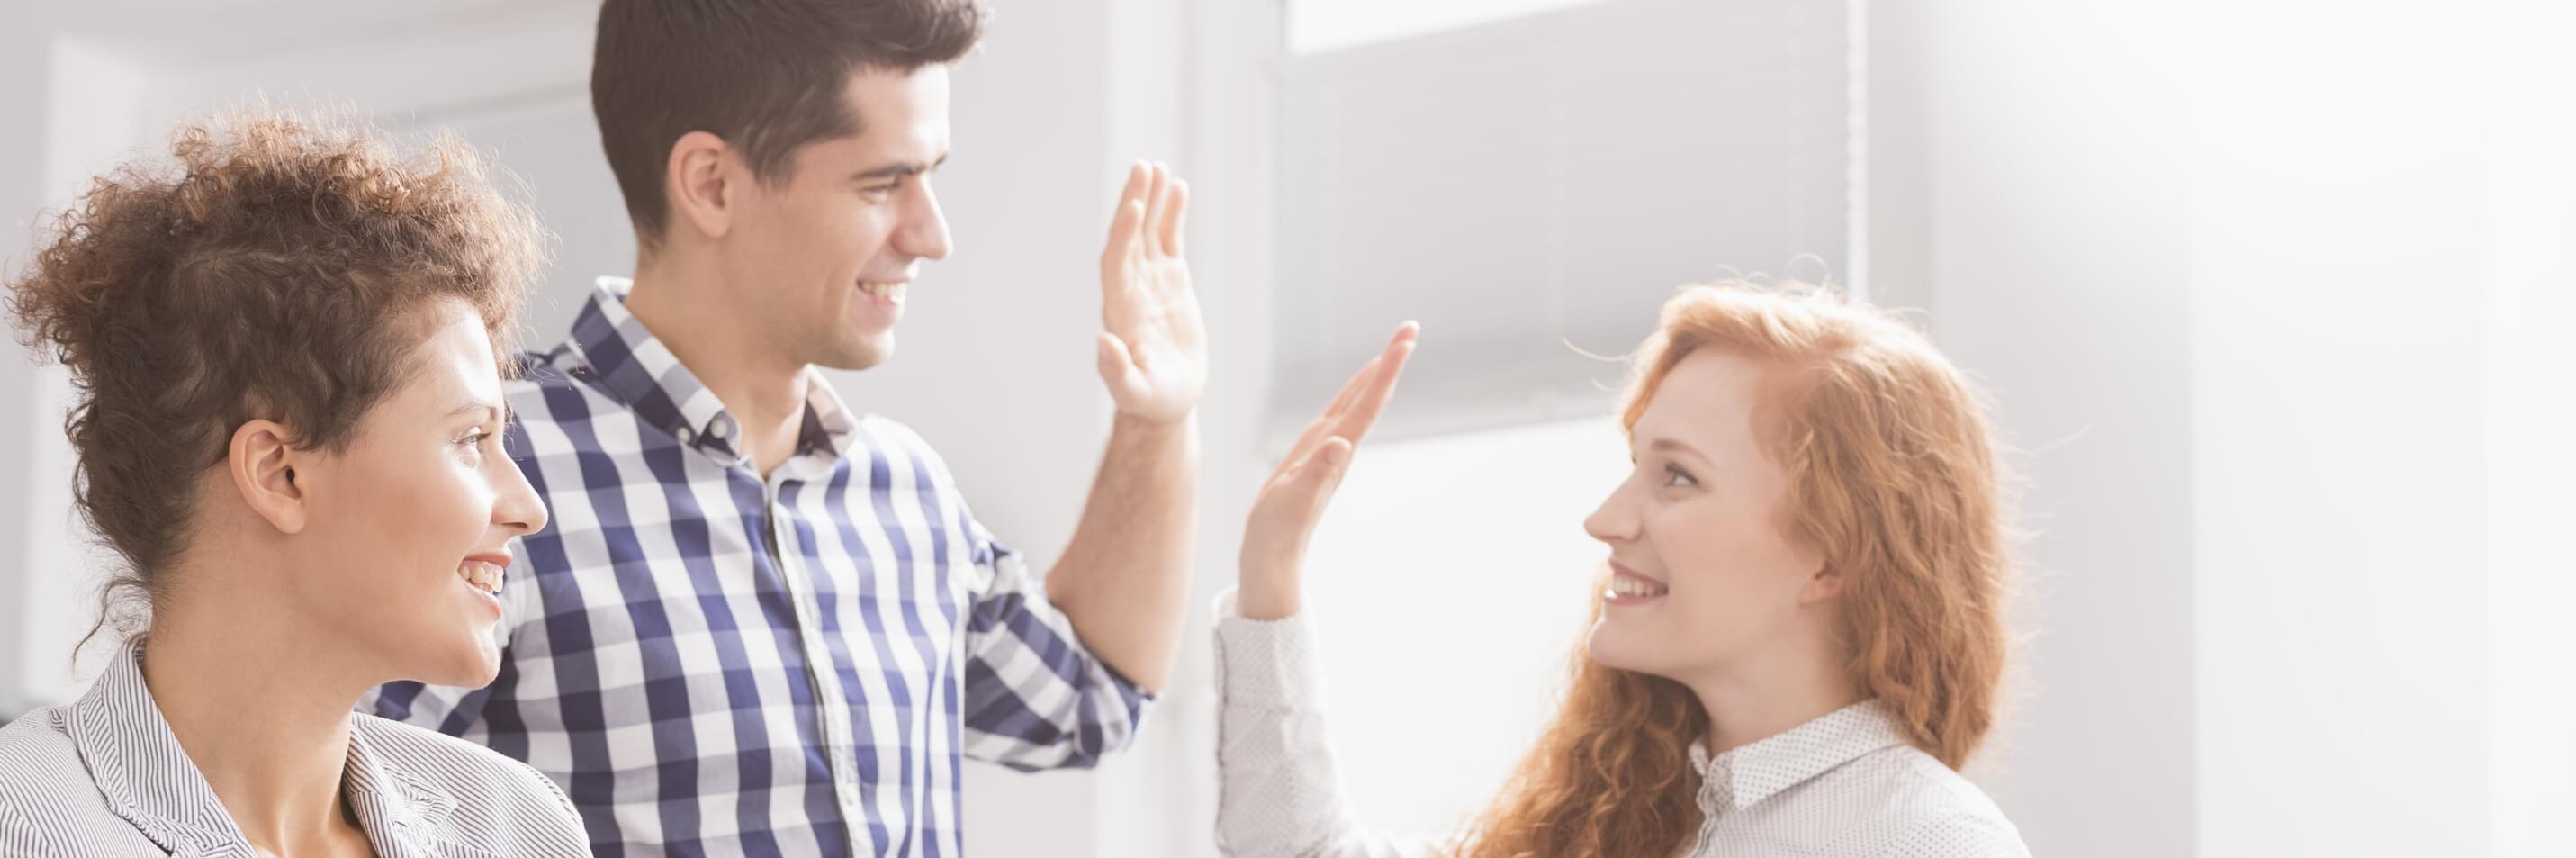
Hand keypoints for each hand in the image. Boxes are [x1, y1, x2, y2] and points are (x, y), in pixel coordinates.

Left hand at [1096, 161, 1205, 424]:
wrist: (1166, 399)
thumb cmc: (1152, 401)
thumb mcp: (1136, 394)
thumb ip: (1118, 373)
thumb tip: (1101, 341)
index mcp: (1121, 310)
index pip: (1117, 263)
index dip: (1124, 234)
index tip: (1133, 205)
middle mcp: (1131, 288)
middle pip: (1129, 237)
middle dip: (1135, 202)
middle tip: (1143, 167)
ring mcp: (1151, 281)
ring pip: (1148, 231)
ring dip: (1151, 199)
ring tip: (1157, 166)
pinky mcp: (1171, 280)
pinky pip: (1169, 240)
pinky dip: (1172, 214)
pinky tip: (1178, 187)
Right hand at [1237, 322, 1418, 620]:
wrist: (1273, 558)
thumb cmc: (1279, 532)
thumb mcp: (1293, 503)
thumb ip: (1317, 473)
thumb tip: (1341, 444)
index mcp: (1336, 451)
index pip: (1368, 403)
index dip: (1387, 369)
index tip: (1407, 339)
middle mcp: (1339, 447)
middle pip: (1371, 396)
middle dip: (1390, 361)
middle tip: (1410, 327)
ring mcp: (1329, 451)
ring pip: (1358, 403)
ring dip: (1376, 375)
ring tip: (1392, 348)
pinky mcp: (1315, 456)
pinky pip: (1340, 415)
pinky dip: (1352, 395)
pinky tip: (1356, 390)